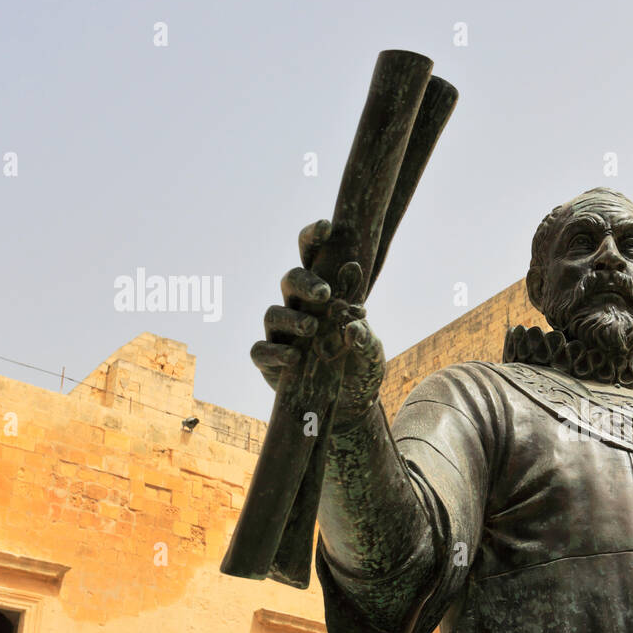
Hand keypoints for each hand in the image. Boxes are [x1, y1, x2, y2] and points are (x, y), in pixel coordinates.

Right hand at [250, 219, 386, 422]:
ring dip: (293, 319)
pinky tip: (295, 359)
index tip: (328, 227)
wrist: (352, 405)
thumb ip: (365, 338)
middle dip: (305, 282)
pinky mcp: (270, 361)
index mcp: (324, 296)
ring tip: (313, 330)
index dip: (314, 238)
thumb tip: (353, 326)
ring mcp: (281, 334)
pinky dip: (275, 353)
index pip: (313, 258)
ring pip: (273, 313)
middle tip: (325, 294)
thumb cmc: (361, 368)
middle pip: (290, 280)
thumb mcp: (372, 353)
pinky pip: (260, 351)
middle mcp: (299, 309)